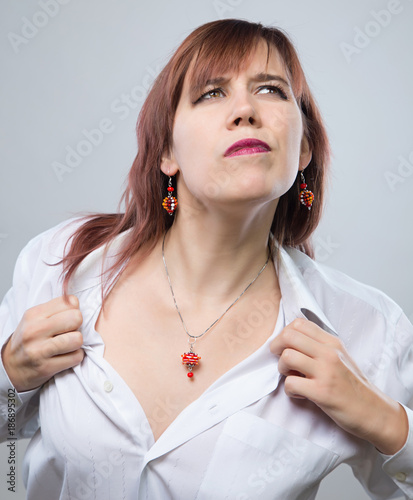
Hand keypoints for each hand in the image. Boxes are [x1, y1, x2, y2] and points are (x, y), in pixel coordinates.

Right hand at [2, 295, 83, 391]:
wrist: (11, 366)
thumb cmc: (30, 340)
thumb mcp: (36, 318)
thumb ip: (56, 309)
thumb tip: (77, 304)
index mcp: (34, 314)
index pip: (71, 302)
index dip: (74, 311)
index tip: (66, 319)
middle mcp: (35, 331)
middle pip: (76, 318)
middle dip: (77, 326)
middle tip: (69, 332)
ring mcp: (39, 350)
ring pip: (78, 339)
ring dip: (77, 343)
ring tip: (67, 345)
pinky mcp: (46, 367)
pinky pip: (76, 357)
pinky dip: (75, 357)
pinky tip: (64, 356)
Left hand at [270, 318, 408, 454]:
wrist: (374, 412)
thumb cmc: (352, 385)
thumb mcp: (340, 357)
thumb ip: (319, 345)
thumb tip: (290, 339)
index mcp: (332, 342)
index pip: (299, 323)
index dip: (285, 334)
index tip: (286, 347)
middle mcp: (329, 353)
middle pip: (288, 336)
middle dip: (276, 348)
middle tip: (283, 362)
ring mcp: (326, 372)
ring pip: (287, 357)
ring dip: (282, 369)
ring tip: (292, 377)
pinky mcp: (322, 392)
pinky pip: (291, 383)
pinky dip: (290, 390)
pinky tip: (301, 394)